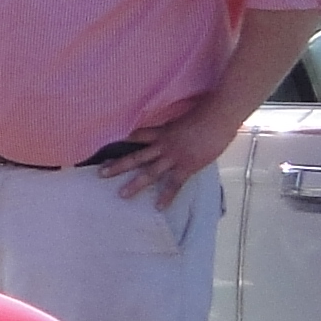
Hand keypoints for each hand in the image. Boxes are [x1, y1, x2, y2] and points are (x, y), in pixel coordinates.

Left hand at [99, 101, 236, 205]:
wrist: (219, 116)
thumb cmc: (206, 113)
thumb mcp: (184, 118)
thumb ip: (176, 128)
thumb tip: (175, 130)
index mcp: (162, 132)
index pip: (137, 136)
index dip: (123, 140)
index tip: (106, 147)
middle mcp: (163, 145)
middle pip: (136, 157)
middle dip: (118, 166)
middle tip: (101, 174)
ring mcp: (174, 156)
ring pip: (150, 172)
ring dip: (135, 184)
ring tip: (121, 195)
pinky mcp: (187, 166)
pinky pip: (174, 184)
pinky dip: (167, 196)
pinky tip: (158, 207)